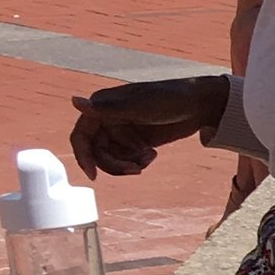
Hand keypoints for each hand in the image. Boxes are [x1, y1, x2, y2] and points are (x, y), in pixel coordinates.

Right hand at [67, 72, 230, 178]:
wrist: (199, 105)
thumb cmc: (169, 98)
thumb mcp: (139, 106)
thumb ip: (107, 108)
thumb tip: (74, 101)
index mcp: (103, 106)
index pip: (81, 135)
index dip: (83, 156)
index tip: (94, 176)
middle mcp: (109, 119)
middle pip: (97, 153)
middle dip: (114, 165)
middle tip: (136, 169)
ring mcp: (123, 132)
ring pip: (112, 159)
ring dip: (126, 165)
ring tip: (147, 159)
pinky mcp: (137, 142)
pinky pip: (127, 160)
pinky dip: (138, 163)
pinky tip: (152, 155)